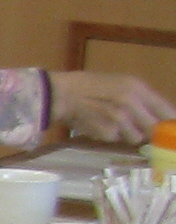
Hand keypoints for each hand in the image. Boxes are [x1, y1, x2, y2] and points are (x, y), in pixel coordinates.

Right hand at [53, 69, 172, 146]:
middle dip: (149, 132)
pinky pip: (115, 139)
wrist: (59, 94)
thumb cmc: (89, 86)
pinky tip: (97, 125)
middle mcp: (132, 103)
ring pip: (136, 138)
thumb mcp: (120, 85)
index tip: (168, 130)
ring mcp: (120, 119)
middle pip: (154, 129)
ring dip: (127, 134)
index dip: (170, 123)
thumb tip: (161, 118)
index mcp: (138, 88)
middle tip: (139, 129)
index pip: (168, 112)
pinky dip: (108, 135)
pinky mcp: (106, 132)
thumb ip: (141, 99)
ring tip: (111, 123)